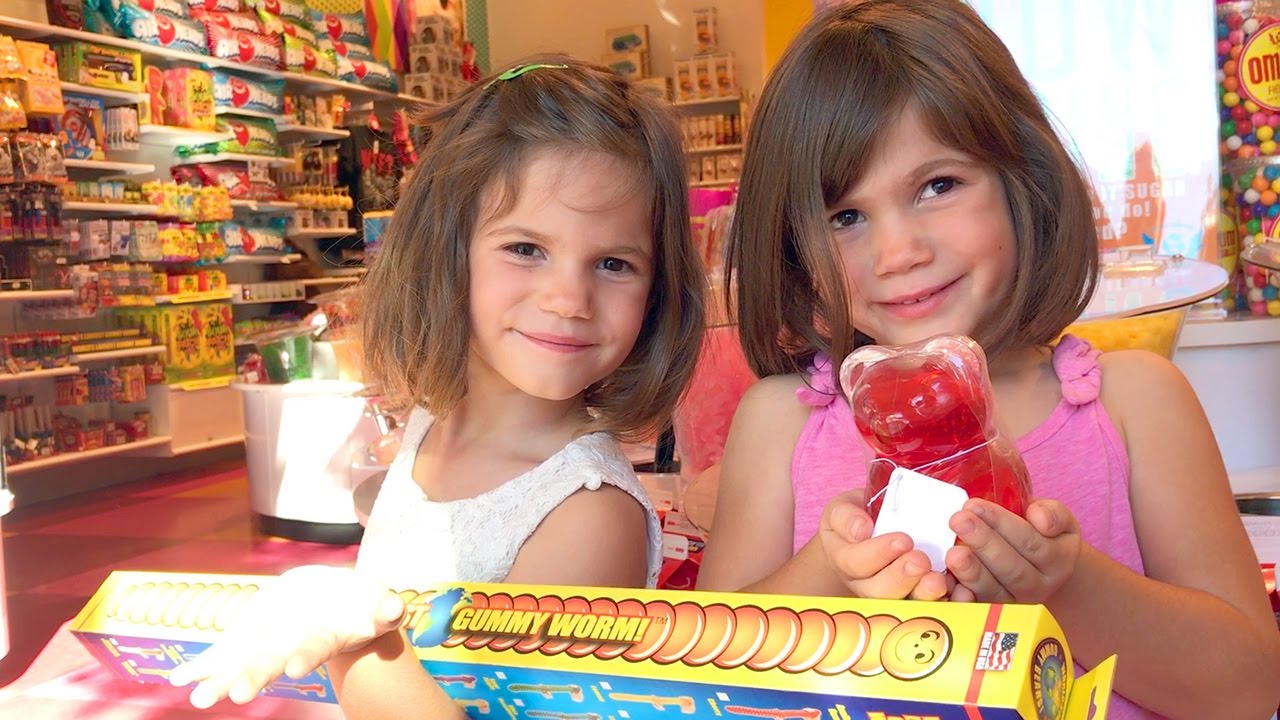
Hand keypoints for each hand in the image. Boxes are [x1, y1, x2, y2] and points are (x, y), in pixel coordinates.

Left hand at [169, 565, 405, 708]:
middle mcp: (290, 649)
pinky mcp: (248, 638)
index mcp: (320, 639)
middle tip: (235, 695)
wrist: (331, 599)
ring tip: (199, 698)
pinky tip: (177, 679)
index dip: (302, 657)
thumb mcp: (376, 604)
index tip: (293, 670)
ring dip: (219, 681)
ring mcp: (266, 646)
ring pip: (239, 666)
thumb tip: (397, 609)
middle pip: (271, 664)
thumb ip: (387, 608)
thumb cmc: (356, 604)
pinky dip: (200, 667)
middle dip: (253, 678)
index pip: (311, 649)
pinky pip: (220, 654)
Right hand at [818, 489, 950, 599]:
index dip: (879, 554)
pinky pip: (933, 607)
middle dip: (901, 578)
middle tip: (920, 560)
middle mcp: (867, 586)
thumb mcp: (842, 510)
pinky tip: (961, 592)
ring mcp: (894, 595)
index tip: (902, 539)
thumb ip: (845, 517)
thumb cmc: (855, 520)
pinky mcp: (919, 598)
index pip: (856, 563)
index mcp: (846, 562)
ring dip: (924, 595)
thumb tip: (860, 529)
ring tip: (939, 580)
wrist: (868, 534)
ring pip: (906, 605)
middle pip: (880, 592)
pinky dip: (949, 602)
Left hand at [946, 499, 1081, 603]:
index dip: (1001, 524)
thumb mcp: (1058, 521)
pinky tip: (945, 579)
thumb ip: (1053, 515)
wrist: (1042, 571)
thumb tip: (1039, 517)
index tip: (974, 505)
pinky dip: (959, 596)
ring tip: (953, 553)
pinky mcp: (991, 614)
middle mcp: (1038, 587)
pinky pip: (975, 607)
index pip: (1029, 542)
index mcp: (1058, 561)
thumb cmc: (1042, 536)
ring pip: (993, 591)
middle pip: (1011, 569)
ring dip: (970, 572)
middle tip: (958, 520)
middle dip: (983, 542)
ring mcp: (1014, 603)